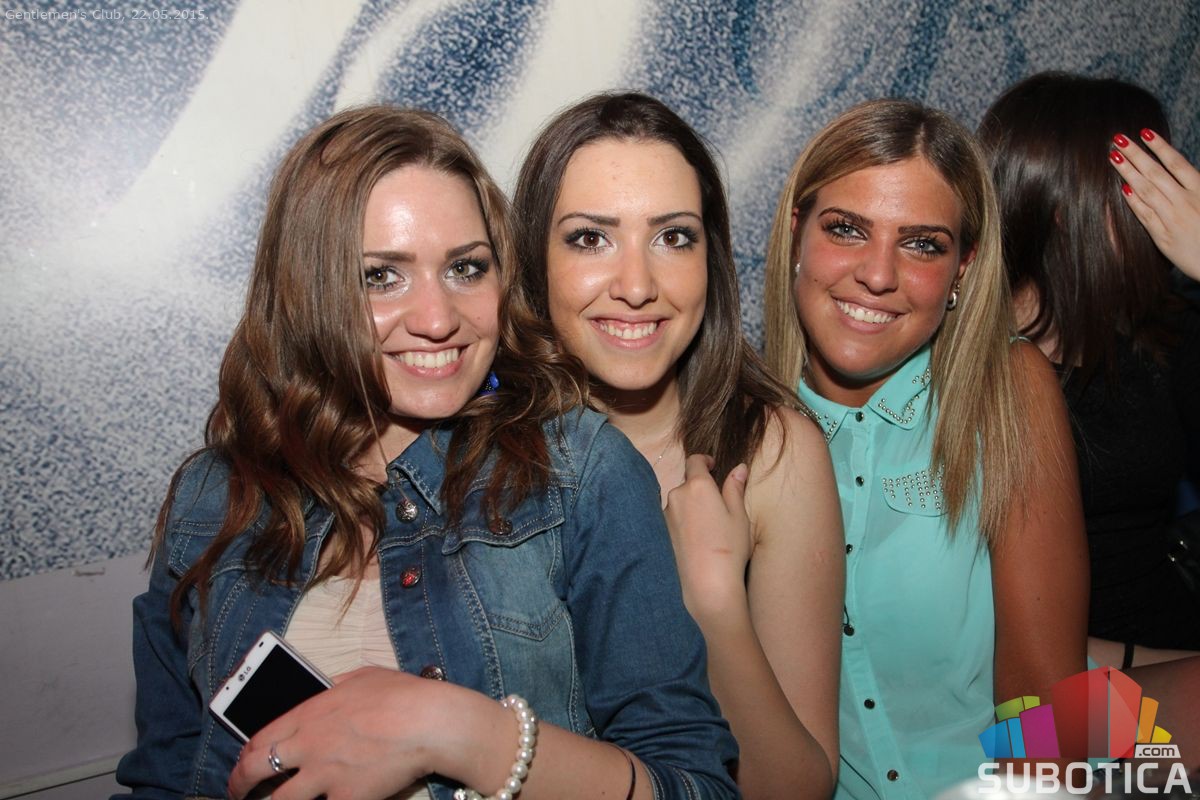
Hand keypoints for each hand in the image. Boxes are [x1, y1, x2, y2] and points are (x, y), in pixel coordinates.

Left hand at [227, 667, 501, 799]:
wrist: (430, 723)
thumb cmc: (403, 695)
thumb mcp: (362, 677)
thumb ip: (334, 687)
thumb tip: (323, 691)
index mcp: (310, 713)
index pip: (259, 738)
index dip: (245, 755)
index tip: (245, 762)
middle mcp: (309, 745)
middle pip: (255, 770)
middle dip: (239, 785)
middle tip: (239, 792)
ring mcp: (325, 775)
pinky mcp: (346, 798)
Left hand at [664, 455, 751, 622]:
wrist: (707, 583)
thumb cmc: (729, 547)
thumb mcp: (739, 515)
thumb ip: (735, 488)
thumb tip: (739, 467)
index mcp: (697, 486)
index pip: (695, 461)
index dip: (704, 460)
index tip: (713, 466)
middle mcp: (677, 495)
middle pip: (688, 483)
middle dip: (701, 488)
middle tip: (718, 505)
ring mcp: (666, 515)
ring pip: (680, 501)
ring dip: (692, 505)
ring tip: (709, 526)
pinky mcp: (661, 532)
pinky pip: (674, 518)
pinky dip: (684, 521)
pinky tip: (697, 538)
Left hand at [1110, 129, 1199, 279]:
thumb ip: (1192, 186)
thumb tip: (1177, 170)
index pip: (1177, 163)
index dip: (1160, 147)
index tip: (1145, 132)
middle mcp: (1186, 203)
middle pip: (1156, 174)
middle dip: (1136, 154)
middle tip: (1118, 139)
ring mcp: (1173, 220)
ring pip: (1147, 191)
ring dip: (1128, 172)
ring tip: (1114, 157)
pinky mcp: (1163, 238)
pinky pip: (1145, 216)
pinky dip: (1134, 202)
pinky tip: (1122, 188)